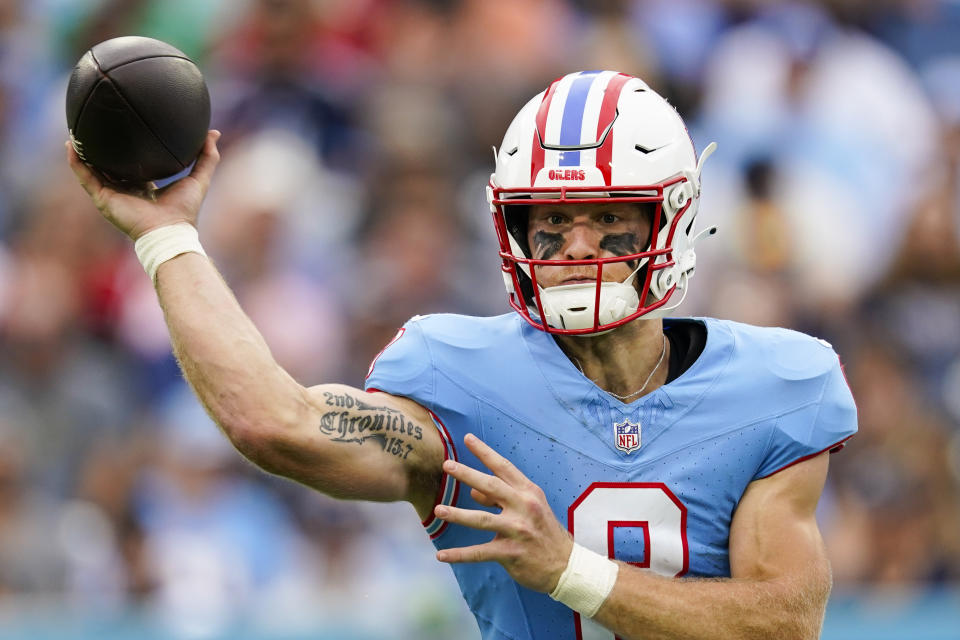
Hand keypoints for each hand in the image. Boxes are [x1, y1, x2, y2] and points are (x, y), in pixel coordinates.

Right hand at [66, 130, 220, 240]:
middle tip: (95, 125)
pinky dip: (76, 162)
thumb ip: (207, 156)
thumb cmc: (185, 210)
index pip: (132, 165)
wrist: (170, 230)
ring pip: (92, 169)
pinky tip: (70, 145)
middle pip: (109, 166)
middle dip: (101, 148)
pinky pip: (85, 177)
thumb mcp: (199, 178)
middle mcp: (125, 189)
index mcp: (144, 186)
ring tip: (75, 130)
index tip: (125, 130)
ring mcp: (112, 194)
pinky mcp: (103, 199)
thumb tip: (213, 132)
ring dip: (83, 151)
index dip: (127, 149)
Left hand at [434, 433, 573, 592]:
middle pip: (492, 486)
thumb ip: (501, 498)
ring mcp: (518, 530)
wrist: (565, 564)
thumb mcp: (529, 507)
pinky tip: (441, 555)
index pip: (504, 467)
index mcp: (528, 492)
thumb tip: (473, 492)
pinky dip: (459, 554)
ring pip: (482, 519)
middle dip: (468, 474)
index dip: (485, 452)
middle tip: (447, 465)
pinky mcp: (511, 552)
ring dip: (458, 514)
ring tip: (438, 509)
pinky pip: (480, 552)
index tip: (467, 438)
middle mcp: (524, 507)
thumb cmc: (543, 531)